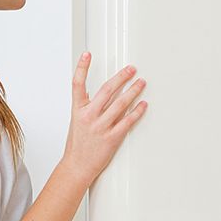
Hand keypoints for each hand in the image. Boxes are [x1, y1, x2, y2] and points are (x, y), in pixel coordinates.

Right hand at [62, 52, 147, 183]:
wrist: (77, 166)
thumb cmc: (77, 144)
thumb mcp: (76, 121)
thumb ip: (88, 107)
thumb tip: (104, 93)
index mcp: (77, 110)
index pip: (77, 84)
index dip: (81, 68)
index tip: (86, 55)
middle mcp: (89, 116)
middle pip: (106, 90)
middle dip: (121, 77)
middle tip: (131, 69)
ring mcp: (101, 126)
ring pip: (120, 103)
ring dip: (133, 91)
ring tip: (141, 83)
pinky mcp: (112, 137)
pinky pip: (128, 121)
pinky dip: (137, 111)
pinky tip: (143, 104)